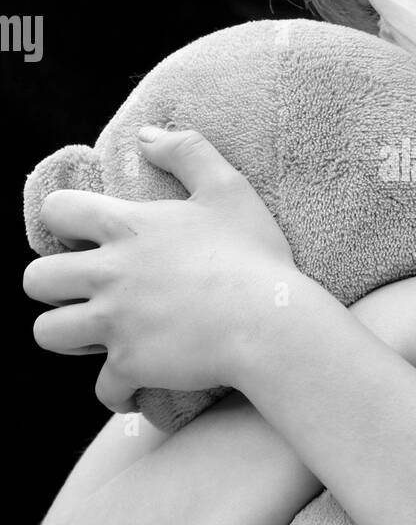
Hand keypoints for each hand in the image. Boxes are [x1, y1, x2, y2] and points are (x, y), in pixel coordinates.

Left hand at [23, 127, 300, 411]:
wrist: (271, 322)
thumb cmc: (254, 255)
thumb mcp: (229, 188)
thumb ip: (187, 150)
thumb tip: (147, 133)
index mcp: (127, 227)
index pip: (56, 212)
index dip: (63, 223)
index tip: (84, 237)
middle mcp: (109, 274)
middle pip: (35, 280)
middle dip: (53, 287)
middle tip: (86, 292)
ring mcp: (115, 323)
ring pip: (48, 334)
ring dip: (70, 337)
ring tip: (97, 337)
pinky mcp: (130, 365)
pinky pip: (103, 388)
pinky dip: (117, 391)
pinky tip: (135, 386)